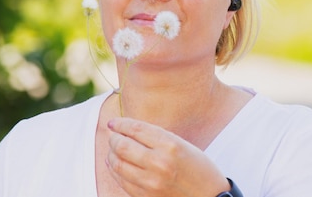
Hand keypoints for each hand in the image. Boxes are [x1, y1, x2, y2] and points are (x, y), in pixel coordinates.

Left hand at [106, 117, 229, 196]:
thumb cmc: (200, 169)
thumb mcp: (183, 145)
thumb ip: (158, 138)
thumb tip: (130, 131)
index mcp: (170, 145)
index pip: (136, 129)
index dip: (121, 124)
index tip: (114, 122)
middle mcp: (159, 162)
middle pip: (122, 145)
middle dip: (113, 138)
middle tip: (113, 135)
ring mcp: (150, 182)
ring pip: (117, 163)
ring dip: (111, 154)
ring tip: (113, 150)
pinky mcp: (145, 196)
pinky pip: (121, 180)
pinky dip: (115, 170)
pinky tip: (116, 164)